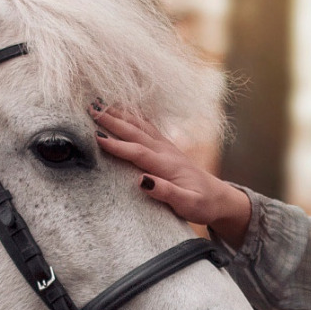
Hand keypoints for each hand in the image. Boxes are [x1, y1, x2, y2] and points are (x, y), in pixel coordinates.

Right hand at [92, 106, 251, 245]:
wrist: (220, 198)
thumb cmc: (203, 204)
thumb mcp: (188, 205)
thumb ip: (166, 193)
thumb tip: (142, 181)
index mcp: (168, 165)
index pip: (138, 152)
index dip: (117, 145)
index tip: (96, 137)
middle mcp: (166, 152)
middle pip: (135, 132)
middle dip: (112, 121)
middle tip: (90, 110)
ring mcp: (167, 147)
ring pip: (140, 126)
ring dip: (120, 114)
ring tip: (100, 104)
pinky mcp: (167, 148)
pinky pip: (146, 127)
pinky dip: (132, 117)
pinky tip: (123, 110)